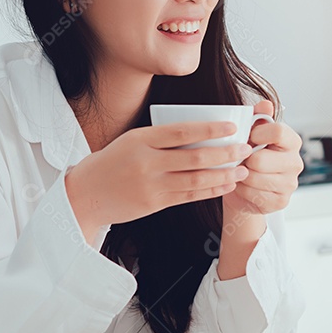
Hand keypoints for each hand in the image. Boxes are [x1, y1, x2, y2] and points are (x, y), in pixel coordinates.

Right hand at [65, 121, 251, 244]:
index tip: (232, 128)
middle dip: (225, 154)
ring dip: (223, 175)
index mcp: (141, 139)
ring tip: (242, 170)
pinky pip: (189, 196)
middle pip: (195, 157)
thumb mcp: (132, 141)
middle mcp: (147, 162)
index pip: (182, 132)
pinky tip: (225, 186)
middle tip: (245, 150)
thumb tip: (201, 133)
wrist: (86, 194)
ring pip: (196, 180)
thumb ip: (161, 138)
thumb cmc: (113, 162)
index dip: (210, 129)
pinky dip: (210, 191)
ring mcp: (151, 185)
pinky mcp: (154, 203)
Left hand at [222, 99, 303, 217]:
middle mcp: (295, 163)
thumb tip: (266, 104)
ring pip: (253, 177)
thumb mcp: (251, 133)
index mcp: (292, 141)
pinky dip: (240, 189)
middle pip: (261, 159)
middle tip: (239, 158)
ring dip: (239, 174)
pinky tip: (242, 185)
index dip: (257, 133)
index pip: (278, 131)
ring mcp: (290, 184)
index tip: (249, 137)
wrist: (245, 187)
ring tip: (239, 171)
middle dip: (244, 159)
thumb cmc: (249, 156)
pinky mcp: (280, 202)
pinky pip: (251, 194)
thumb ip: (258, 117)